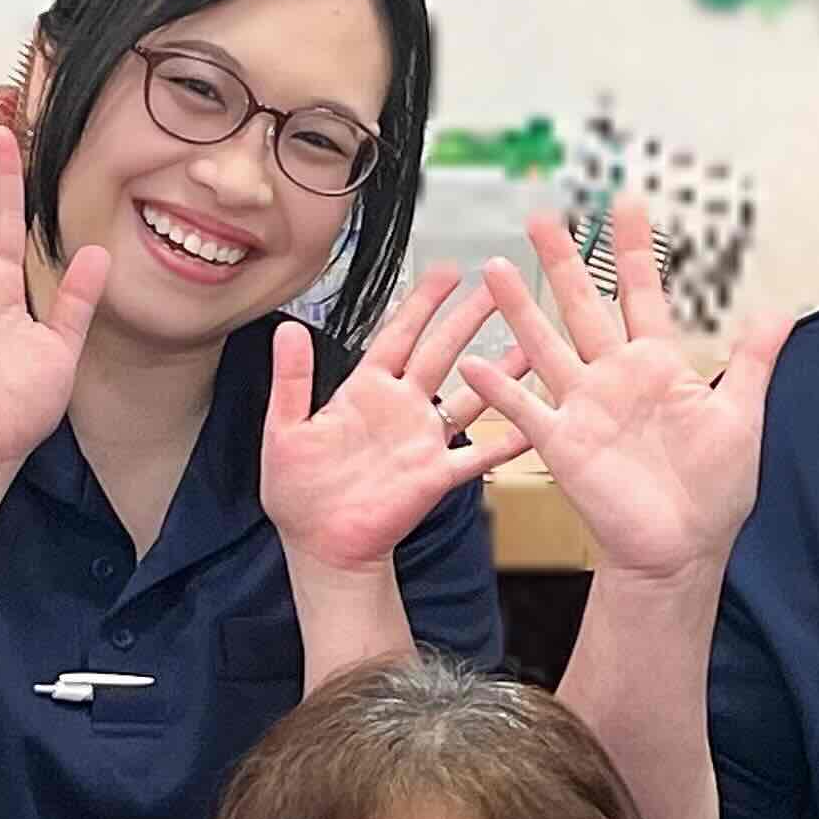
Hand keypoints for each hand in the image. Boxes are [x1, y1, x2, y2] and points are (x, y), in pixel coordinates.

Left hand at [258, 265, 513, 573]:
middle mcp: (401, 407)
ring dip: (500, 371)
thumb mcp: (284, 431)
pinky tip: (534, 424)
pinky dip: (506, 441)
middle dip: (469, 318)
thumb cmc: (298, 493)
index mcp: (365, 390)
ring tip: (532, 343)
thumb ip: (292, 380)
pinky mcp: (436, 475)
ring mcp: (423, 439)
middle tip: (499, 287)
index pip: (399, 334)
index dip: (423, 302)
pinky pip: (478, 456)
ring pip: (471, 395)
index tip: (447, 272)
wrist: (320, 547)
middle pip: (442, 352)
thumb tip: (287, 329)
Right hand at [457, 199, 785, 584]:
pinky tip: (476, 362)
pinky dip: (500, 389)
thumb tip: (784, 311)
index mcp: (659, 366)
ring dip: (521, 310)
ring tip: (494, 269)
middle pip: (584, 306)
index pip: (643, 294)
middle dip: (564, 261)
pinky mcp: (564, 444)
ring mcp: (584, 408)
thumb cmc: (713, 490)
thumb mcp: (743, 416)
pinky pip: (526, 411)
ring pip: (546, 346)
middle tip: (543, 216)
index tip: (625, 204)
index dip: (634, 250)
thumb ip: (753, 361)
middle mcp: (615, 377)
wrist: (682, 550)